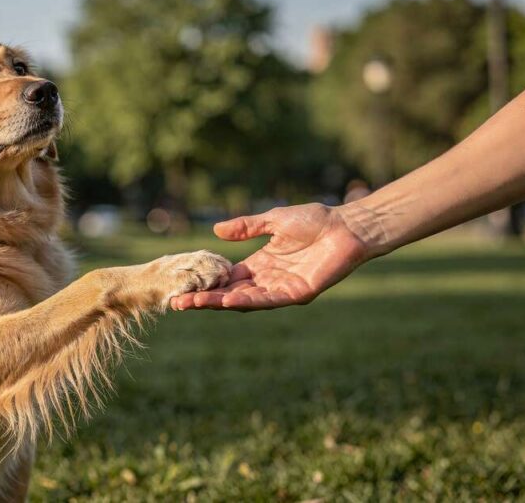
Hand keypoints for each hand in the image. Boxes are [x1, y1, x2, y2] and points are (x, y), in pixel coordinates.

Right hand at [170, 204, 376, 310]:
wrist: (347, 226)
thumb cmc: (315, 220)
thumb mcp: (273, 220)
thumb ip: (246, 227)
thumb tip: (216, 232)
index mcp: (261, 263)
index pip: (228, 278)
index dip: (207, 283)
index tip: (183, 285)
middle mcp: (268, 279)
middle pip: (231, 293)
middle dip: (204, 299)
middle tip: (178, 302)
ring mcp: (282, 289)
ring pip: (245, 300)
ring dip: (219, 303)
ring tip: (194, 304)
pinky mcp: (297, 294)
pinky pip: (268, 300)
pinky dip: (247, 300)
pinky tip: (228, 300)